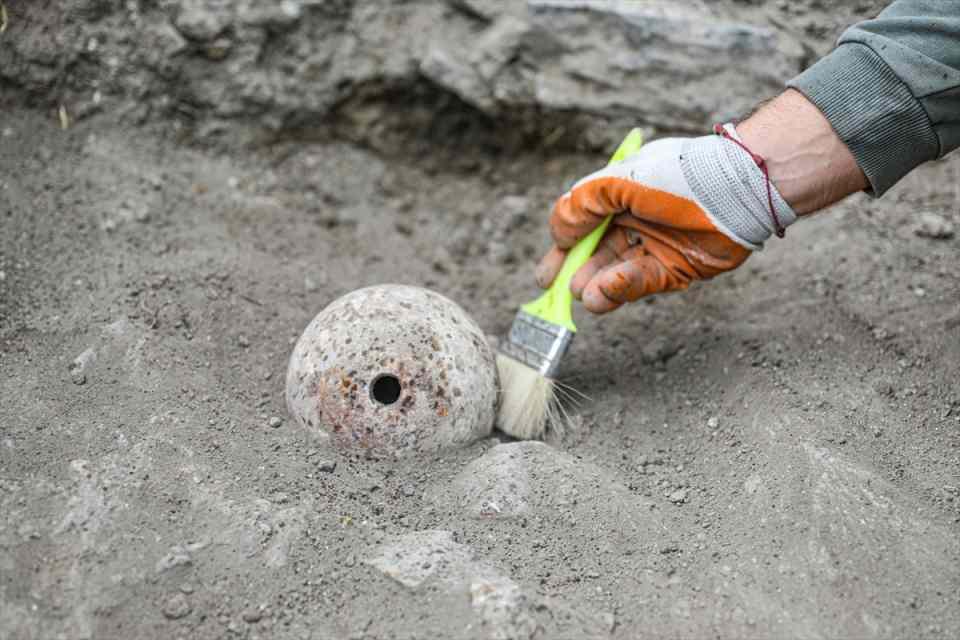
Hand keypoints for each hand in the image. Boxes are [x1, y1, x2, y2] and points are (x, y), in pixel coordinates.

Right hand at [536, 90, 866, 314]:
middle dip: (575, 271)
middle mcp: (634, 221)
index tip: (549, 270)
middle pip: (595, 253)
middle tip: (559, 290)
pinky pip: (642, 282)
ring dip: (597, 284)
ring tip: (584, 295)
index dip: (563, 246)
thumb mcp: (617, 181)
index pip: (581, 224)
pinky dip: (622, 288)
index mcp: (618, 195)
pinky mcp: (676, 270)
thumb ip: (581, 205)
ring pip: (616, 271)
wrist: (736, 189)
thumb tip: (557, 233)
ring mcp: (655, 246)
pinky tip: (606, 293)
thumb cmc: (677, 175)